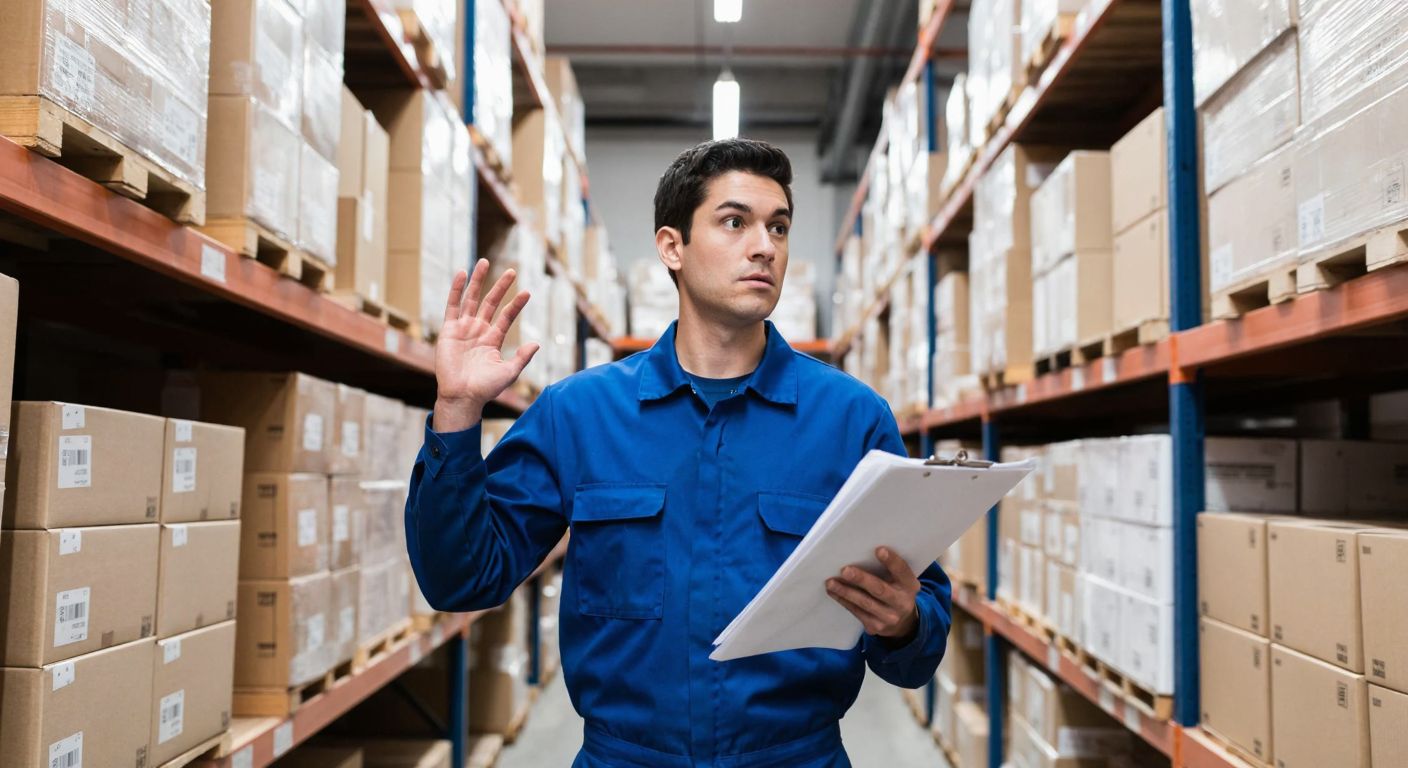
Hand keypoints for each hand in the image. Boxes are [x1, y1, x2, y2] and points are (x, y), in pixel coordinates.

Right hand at [433, 259, 539, 432]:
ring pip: (471, 299)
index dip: (516, 304)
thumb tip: (537, 343)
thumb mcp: (509, 372)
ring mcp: (463, 328)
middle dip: (500, 287)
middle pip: (490, 302)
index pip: (506, 316)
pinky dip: (457, 289)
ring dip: (478, 281)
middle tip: (512, 270)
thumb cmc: (485, 388)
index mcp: (493, 339)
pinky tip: (462, 273)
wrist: (462, 396)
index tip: (527, 292)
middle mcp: (478, 330)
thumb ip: (522, 358)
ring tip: (484, 262)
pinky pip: (453, 305)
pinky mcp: (449, 329)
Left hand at [826, 547, 920, 640]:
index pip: (902, 571)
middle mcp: (902, 603)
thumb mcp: (901, 581)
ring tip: (831, 582)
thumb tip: (862, 551)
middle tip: (845, 570)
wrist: (903, 623)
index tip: (879, 550)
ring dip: (845, 591)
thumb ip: (890, 569)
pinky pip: (856, 612)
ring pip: (864, 603)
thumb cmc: (896, 591)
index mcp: (910, 586)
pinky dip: (843, 600)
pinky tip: (833, 592)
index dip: (891, 561)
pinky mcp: (875, 626)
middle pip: (880, 589)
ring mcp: (888, 617)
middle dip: (861, 579)